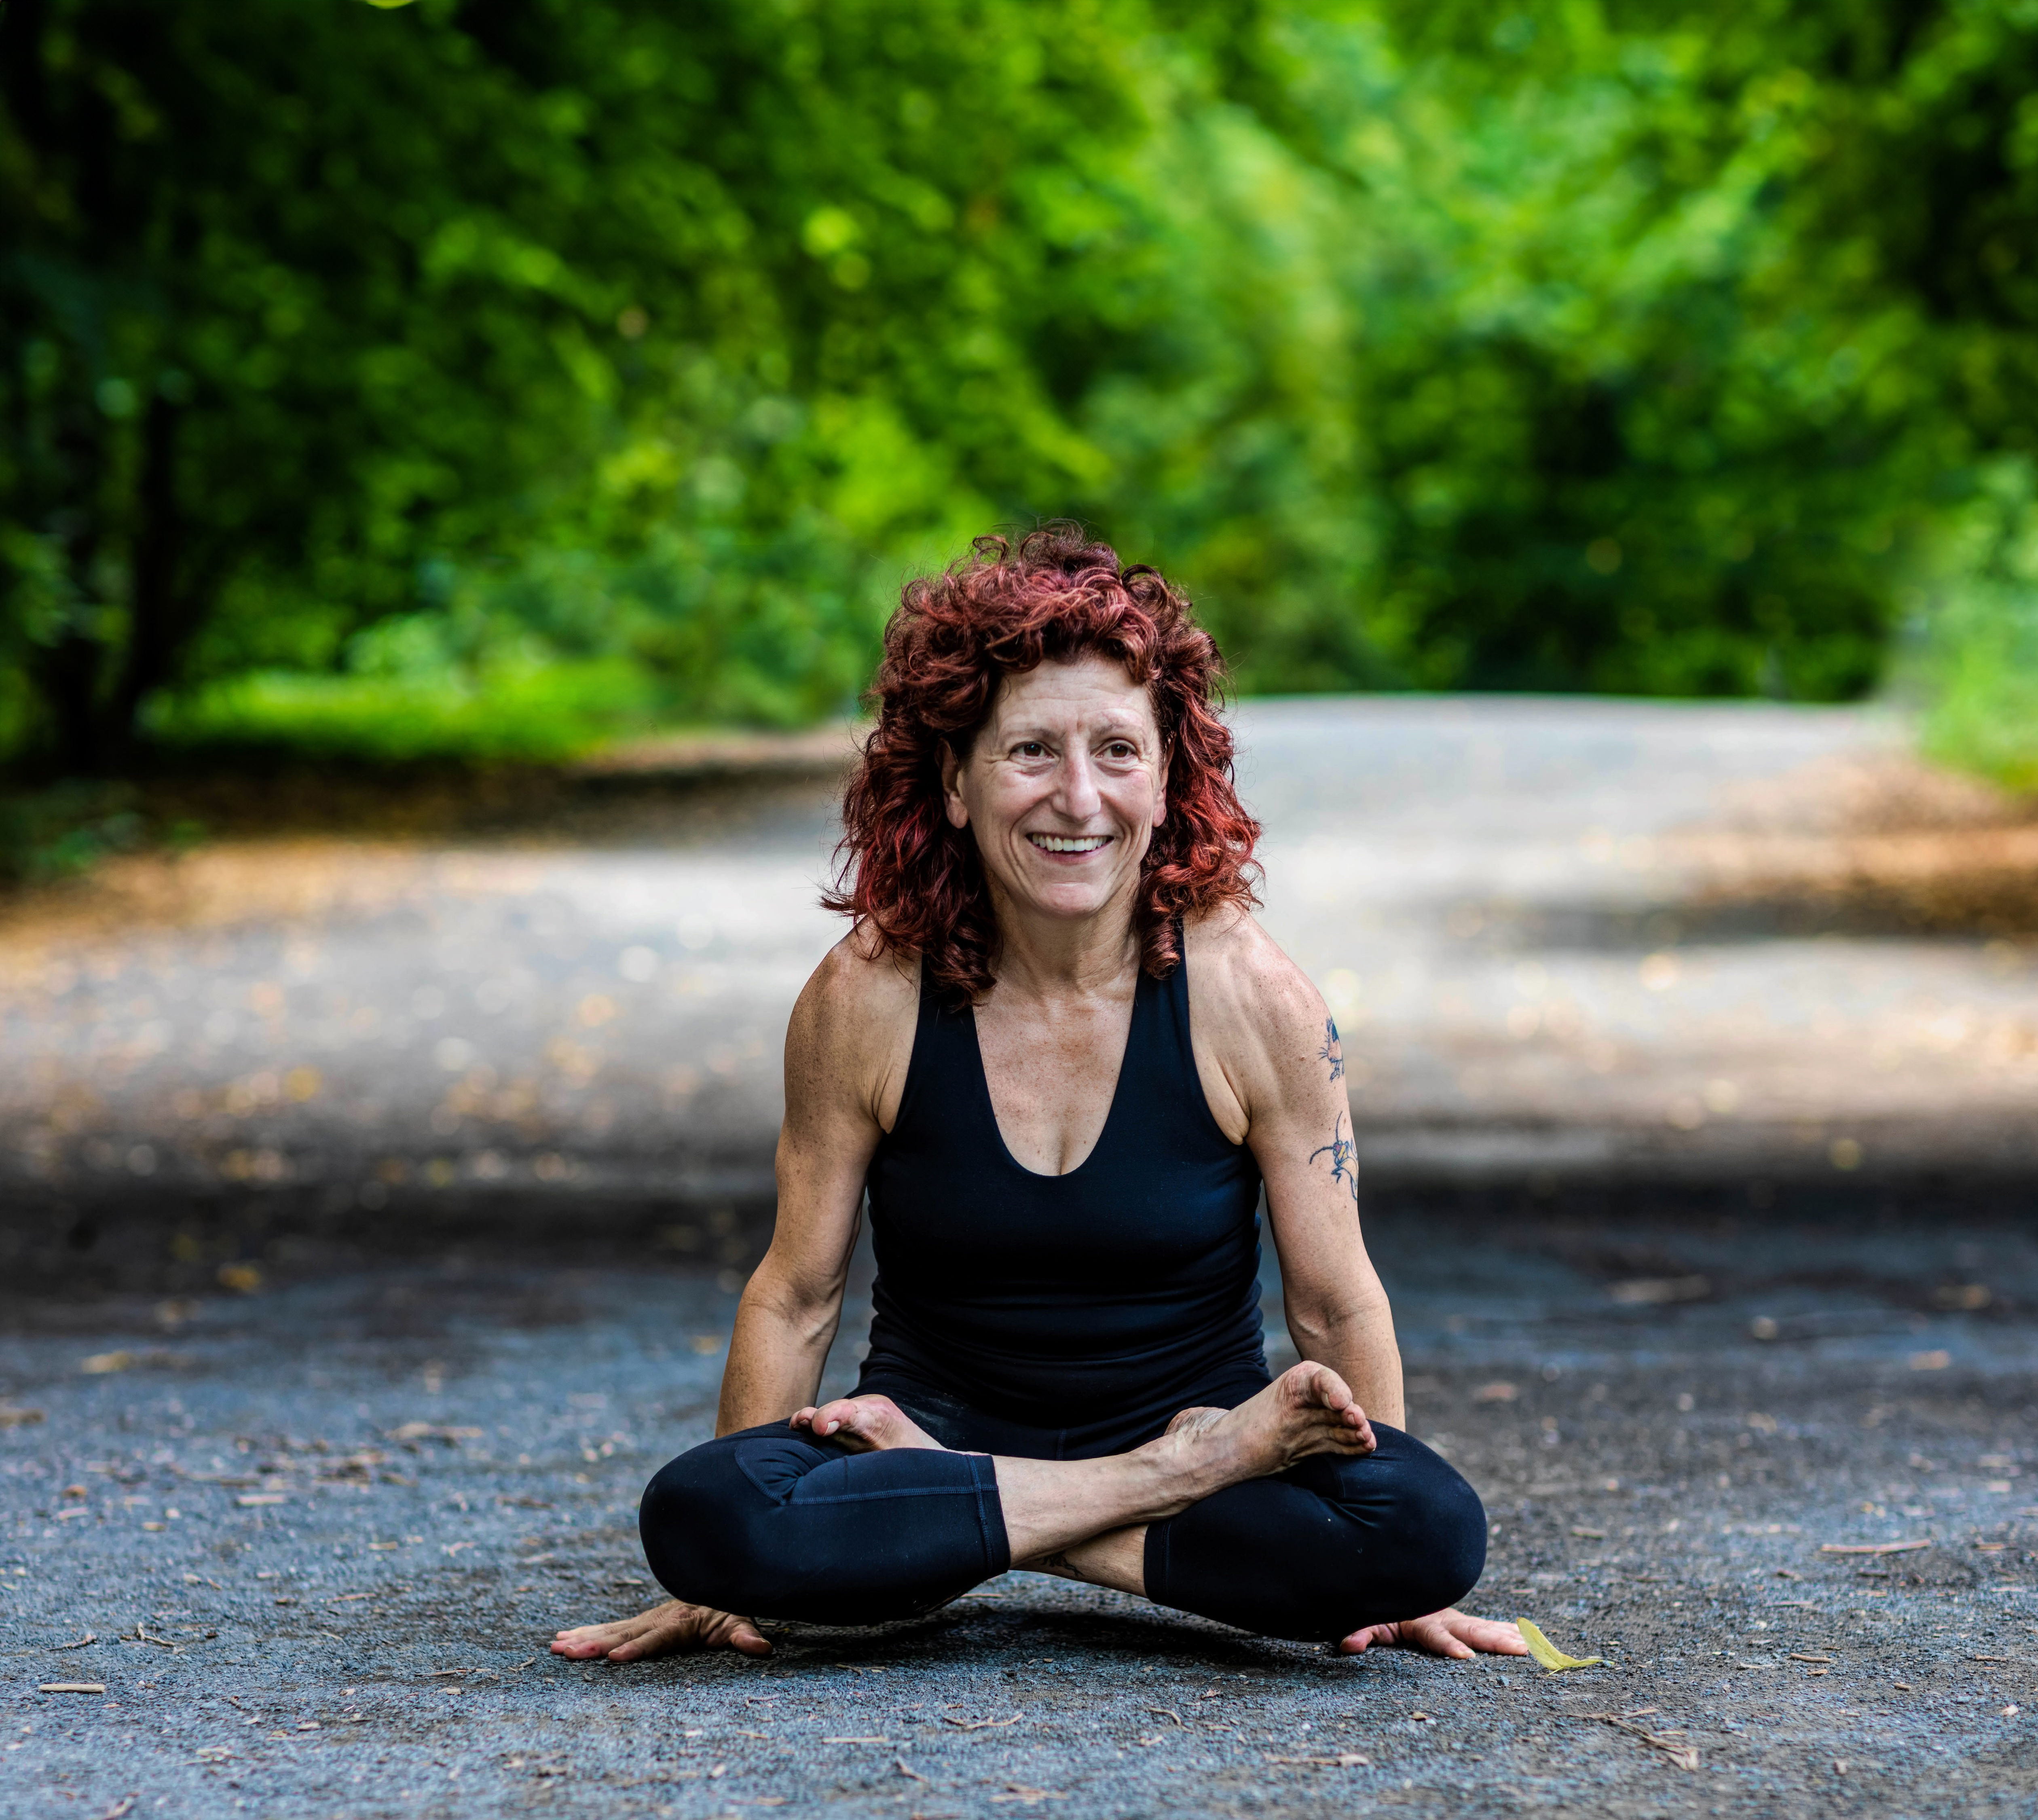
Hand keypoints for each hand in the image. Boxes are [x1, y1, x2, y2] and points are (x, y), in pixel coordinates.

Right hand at [551, 1598, 769, 1660]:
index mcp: (684, 1620)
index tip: (614, 1659)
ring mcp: (648, 1618)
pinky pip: (611, 1627)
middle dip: (596, 1645)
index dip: (637, 1649)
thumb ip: (747, 1635)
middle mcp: (660, 1617)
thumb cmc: (733, 1607)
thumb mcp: (743, 1620)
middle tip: (567, 1653)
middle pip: (626, 1633)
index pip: (658, 1638)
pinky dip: (586, 1631)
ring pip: (612, 1629)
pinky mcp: (640, 1621)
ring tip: (556, 1647)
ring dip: (584, 1638)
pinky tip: (562, 1639)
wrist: (722, 1579)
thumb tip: (763, 1648)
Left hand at [1337, 1607, 1525, 1659]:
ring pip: (1483, 1626)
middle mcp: (1442, 1616)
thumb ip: (1361, 1631)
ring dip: (1506, 1635)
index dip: (1449, 1645)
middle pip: (1470, 1630)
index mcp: (1421, 1619)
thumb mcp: (1368, 1617)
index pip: (1436, 1635)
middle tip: (1519, 1650)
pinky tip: (1526, 1636)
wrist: (1393, 1579)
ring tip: (1529, 1647)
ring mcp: (1454, 1617)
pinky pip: (1485, 1623)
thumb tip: (1348, 1646)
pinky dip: (1506, 1629)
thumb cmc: (1381, 1605)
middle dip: (1494, 1641)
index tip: (1466, 1657)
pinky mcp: (1460, 1619)